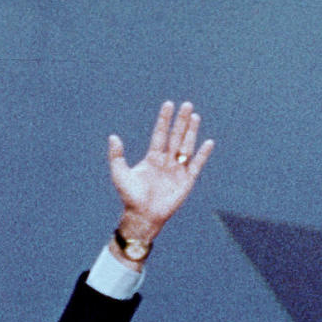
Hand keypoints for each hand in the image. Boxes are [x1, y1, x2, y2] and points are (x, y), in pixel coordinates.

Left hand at [108, 100, 213, 242]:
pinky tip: (208, 142)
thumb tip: (113, 136)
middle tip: (186, 104)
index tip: (168, 105)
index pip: (160, 134)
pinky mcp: (186, 181)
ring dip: (191, 132)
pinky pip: (196, 164)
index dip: (164, 120)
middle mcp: (166, 161)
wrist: (142, 216)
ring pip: (186, 146)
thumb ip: (116, 156)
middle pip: (175, 136)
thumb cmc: (130, 197)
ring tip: (194, 116)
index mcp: (152, 158)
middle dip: (180, 121)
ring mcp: (177, 170)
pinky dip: (202, 154)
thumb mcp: (120, 174)